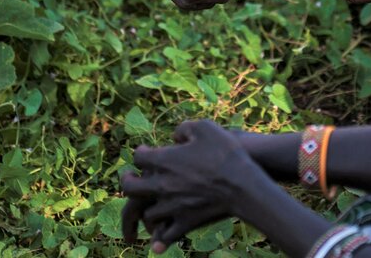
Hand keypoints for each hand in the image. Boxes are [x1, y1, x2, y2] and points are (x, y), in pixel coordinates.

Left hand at [121, 120, 260, 252]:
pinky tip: (157, 242)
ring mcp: (172, 206)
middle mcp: (161, 185)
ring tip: (148, 206)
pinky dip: (161, 239)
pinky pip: (166, 235)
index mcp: (163, 160)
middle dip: (127, 182)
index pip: (138, 157)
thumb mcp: (206, 128)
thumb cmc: (226, 153)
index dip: (140, 153)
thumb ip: (185, 128)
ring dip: (146, 209)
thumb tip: (175, 136)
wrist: (243, 185)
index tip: (144, 151)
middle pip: (130, 188)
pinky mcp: (186, 222)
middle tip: (129, 178)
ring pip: (147, 213)